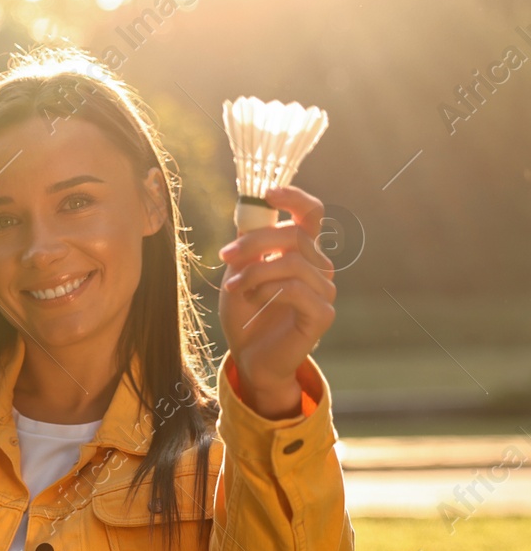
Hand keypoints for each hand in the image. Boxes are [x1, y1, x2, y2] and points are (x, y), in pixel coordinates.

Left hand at [217, 184, 336, 418]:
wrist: (249, 357)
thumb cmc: (246, 312)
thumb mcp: (239, 272)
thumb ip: (248, 244)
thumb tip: (249, 209)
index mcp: (302, 251)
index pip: (311, 214)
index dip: (294, 197)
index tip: (267, 193)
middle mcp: (319, 266)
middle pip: (295, 235)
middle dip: (254, 242)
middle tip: (225, 256)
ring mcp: (325, 290)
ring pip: (293, 262)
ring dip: (255, 272)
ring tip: (233, 288)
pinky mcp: (323, 313)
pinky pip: (295, 289)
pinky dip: (266, 290)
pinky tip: (251, 300)